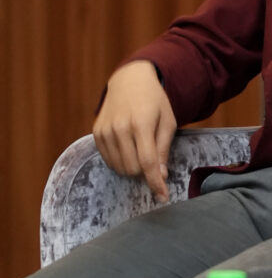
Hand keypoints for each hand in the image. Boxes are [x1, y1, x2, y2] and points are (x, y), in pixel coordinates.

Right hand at [93, 60, 176, 201]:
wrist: (130, 81)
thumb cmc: (154, 101)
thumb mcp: (167, 121)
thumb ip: (163, 149)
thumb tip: (160, 176)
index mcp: (141, 123)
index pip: (147, 162)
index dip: (155, 183)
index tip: (162, 197)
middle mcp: (120, 128)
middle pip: (133, 169)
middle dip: (145, 171)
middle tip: (152, 158)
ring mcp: (105, 131)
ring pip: (120, 168)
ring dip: (133, 167)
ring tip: (140, 149)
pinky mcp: (97, 133)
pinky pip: (109, 161)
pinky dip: (120, 161)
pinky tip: (128, 146)